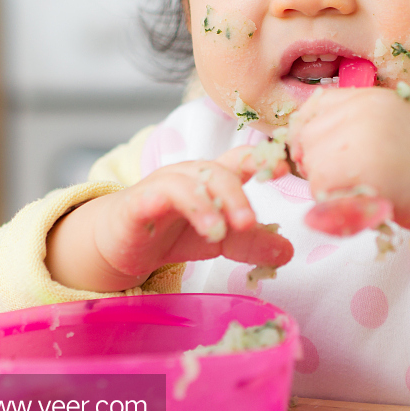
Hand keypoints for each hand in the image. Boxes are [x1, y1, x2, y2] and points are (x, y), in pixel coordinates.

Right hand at [46, 146, 292, 292]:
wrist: (122, 243)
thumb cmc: (175, 231)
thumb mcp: (221, 240)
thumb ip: (252, 242)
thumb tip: (288, 251)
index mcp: (215, 178)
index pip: (241, 160)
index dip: (262, 159)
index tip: (283, 167)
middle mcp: (191, 175)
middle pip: (218, 173)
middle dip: (237, 196)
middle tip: (249, 223)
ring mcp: (163, 186)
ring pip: (188, 183)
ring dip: (207, 205)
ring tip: (220, 231)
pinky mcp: (138, 203)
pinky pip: (155, 197)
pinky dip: (170, 204)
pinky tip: (186, 222)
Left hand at [288, 87, 409, 274]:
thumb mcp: (382, 126)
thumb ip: (346, 123)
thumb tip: (296, 139)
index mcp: (366, 95)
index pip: (310, 110)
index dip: (311, 138)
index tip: (327, 156)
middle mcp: (363, 109)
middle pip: (306, 138)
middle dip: (315, 163)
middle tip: (347, 178)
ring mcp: (365, 135)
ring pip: (312, 165)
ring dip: (325, 185)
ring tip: (358, 188)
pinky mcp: (365, 168)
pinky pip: (323, 187)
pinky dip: (333, 202)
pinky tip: (361, 199)